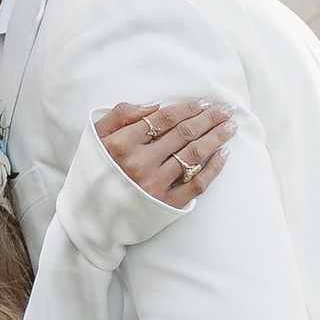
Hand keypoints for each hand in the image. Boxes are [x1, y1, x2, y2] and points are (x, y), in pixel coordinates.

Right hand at [96, 97, 233, 207]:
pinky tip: (224, 154)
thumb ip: (120, 115)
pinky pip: (197, 185)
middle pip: (183, 134)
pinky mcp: (166, 205)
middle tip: (227, 109)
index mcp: (121, 144)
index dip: (188, 107)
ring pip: (193, 155)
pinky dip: (213, 168)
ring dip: (216, 138)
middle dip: (209, 118)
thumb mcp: (95, 137)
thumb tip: (155, 104)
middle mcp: (140, 164)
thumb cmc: (93, 172)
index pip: (164, 119)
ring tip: (231, 126)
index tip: (205, 101)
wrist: (89, 217)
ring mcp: (154, 186)